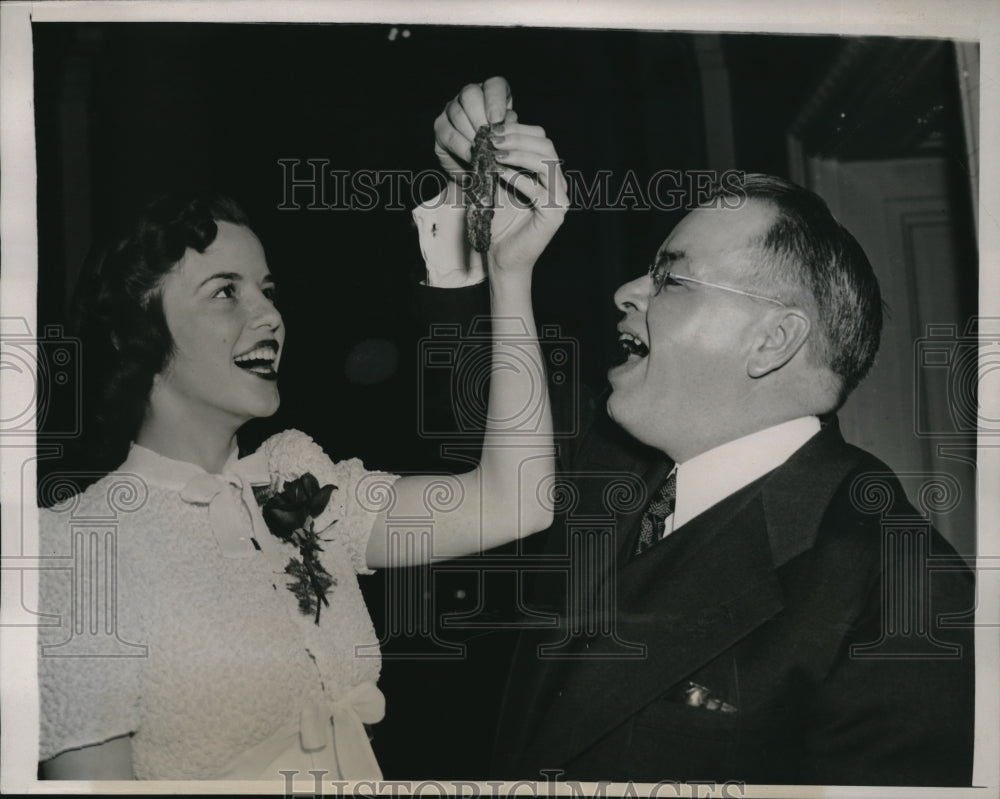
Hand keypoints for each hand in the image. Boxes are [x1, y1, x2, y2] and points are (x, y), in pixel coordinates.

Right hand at [434, 77, 511, 176]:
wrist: (481, 169)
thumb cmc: (499, 149)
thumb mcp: (510, 137)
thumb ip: (509, 128)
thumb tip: (507, 125)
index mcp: (492, 93)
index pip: (494, 85)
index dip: (495, 100)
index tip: (498, 120)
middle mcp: (470, 96)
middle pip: (470, 94)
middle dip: (480, 117)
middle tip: (489, 137)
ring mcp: (452, 109)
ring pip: (457, 114)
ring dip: (472, 135)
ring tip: (483, 150)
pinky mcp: (440, 126)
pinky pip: (449, 134)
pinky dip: (462, 147)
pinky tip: (472, 156)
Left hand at [434, 79, 568, 278]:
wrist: (502, 258)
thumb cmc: (499, 223)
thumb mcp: (497, 184)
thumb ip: (500, 160)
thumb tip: (492, 131)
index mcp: (549, 174)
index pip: (542, 140)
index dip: (519, 130)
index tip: (493, 129)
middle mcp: (559, 185)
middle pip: (547, 147)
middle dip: (518, 138)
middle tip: (493, 139)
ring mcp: (560, 200)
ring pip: (547, 163)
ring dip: (518, 153)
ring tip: (495, 153)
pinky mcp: (554, 215)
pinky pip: (537, 190)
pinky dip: (517, 177)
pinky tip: (499, 172)